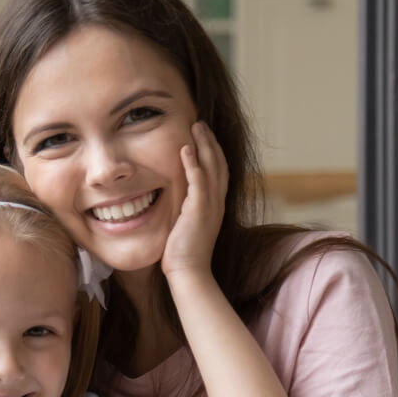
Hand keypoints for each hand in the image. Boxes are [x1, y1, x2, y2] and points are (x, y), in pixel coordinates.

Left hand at [160, 122, 227, 278]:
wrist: (189, 273)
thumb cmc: (184, 254)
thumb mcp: (187, 226)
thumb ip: (186, 210)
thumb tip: (178, 203)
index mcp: (215, 205)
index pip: (218, 171)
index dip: (212, 152)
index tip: (203, 136)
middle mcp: (217, 202)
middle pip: (219, 163)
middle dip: (210, 141)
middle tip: (200, 123)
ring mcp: (211, 205)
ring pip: (212, 167)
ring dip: (204, 145)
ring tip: (196, 126)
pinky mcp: (200, 210)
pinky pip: (199, 181)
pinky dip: (193, 163)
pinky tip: (186, 149)